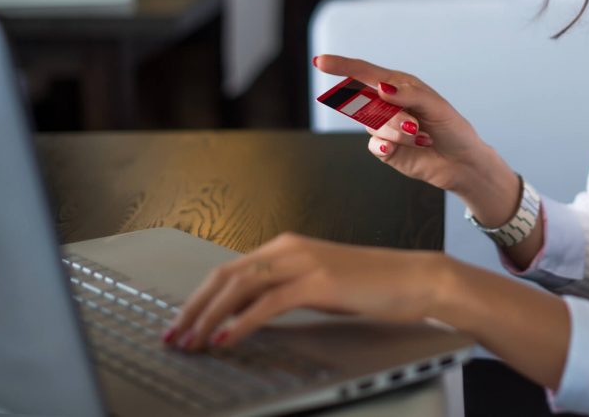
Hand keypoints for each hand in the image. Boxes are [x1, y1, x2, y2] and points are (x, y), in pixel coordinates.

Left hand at [162, 232, 444, 351]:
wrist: (415, 278)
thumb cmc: (372, 285)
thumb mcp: (318, 287)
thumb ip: (283, 293)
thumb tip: (245, 315)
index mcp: (288, 247)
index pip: (230, 270)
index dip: (199, 297)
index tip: (181, 322)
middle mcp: (290, 248)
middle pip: (226, 275)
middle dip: (193, 307)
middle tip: (173, 335)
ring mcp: (304, 262)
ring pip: (240, 286)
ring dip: (208, 316)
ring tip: (191, 341)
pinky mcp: (319, 281)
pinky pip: (267, 303)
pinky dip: (240, 322)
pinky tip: (225, 339)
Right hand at [314, 55, 514, 200]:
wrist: (462, 163)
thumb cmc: (452, 129)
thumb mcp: (436, 106)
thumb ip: (408, 94)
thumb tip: (381, 87)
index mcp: (399, 85)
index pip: (364, 72)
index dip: (341, 66)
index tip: (320, 61)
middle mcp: (387, 104)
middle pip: (368, 101)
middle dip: (393, 115)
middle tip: (417, 125)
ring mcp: (384, 127)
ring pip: (373, 125)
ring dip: (400, 133)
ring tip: (421, 138)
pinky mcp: (385, 149)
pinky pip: (375, 144)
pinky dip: (388, 146)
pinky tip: (401, 148)